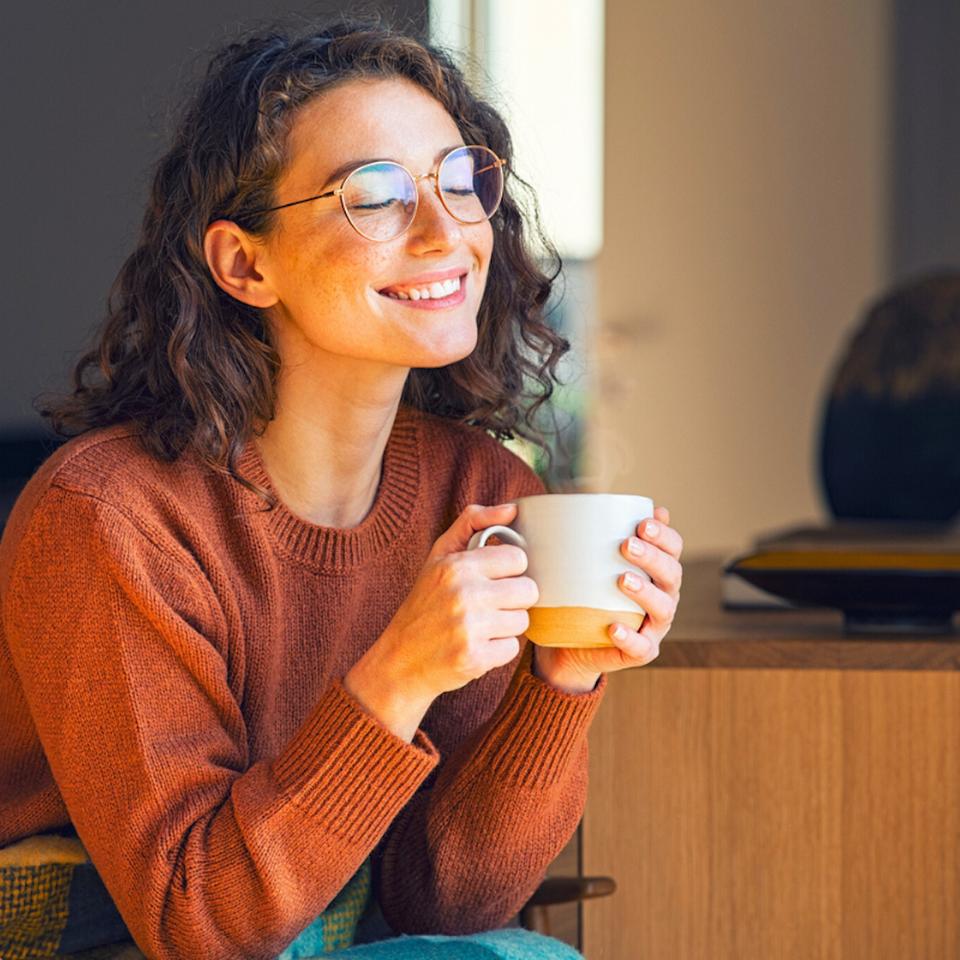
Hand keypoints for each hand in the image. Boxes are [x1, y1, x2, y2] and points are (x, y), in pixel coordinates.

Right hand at [344, 503, 537, 738]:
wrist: (399, 660)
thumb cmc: (425, 603)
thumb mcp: (439, 556)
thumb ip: (473, 523)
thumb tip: (512, 509)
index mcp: (457, 566)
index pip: (518, 559)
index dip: (509, 570)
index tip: (493, 579)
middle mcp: (464, 594)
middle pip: (528, 590)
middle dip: (513, 599)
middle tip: (489, 605)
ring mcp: (470, 628)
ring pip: (522, 620)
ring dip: (506, 625)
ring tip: (480, 626)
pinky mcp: (475, 658)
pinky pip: (512, 648)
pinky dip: (497, 650)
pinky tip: (476, 646)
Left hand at [532, 506, 682, 693]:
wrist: (571, 643)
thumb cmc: (583, 593)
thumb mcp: (586, 562)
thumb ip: (593, 535)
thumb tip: (587, 497)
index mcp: (657, 571)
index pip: (673, 548)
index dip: (664, 535)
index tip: (643, 523)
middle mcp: (663, 596)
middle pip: (672, 574)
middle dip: (653, 557)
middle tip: (626, 545)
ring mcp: (654, 626)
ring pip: (663, 608)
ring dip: (645, 592)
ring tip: (622, 579)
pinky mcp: (640, 651)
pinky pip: (641, 647)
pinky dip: (630, 637)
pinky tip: (614, 627)